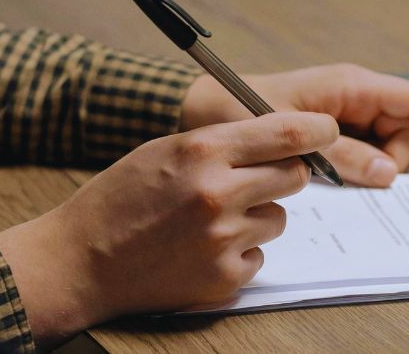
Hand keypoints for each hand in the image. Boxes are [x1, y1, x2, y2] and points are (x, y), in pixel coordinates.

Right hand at [0, 111, 336, 345]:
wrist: (81, 260)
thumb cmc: (121, 198)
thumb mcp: (165, 149)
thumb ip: (223, 142)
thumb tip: (283, 138)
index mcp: (202, 151)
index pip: (286, 133)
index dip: (317, 130)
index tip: (327, 130)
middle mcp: (218, 193)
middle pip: (294, 176)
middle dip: (283, 173)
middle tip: (254, 178)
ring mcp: (222, 240)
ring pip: (277, 217)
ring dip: (256, 215)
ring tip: (210, 219)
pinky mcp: (223, 278)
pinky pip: (259, 256)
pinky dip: (240, 251)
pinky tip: (202, 247)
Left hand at [181, 63, 408, 186]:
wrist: (200, 109)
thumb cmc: (239, 112)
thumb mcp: (292, 140)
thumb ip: (341, 156)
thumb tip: (389, 175)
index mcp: (351, 85)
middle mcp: (354, 95)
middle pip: (407, 130)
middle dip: (395, 160)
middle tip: (357, 179)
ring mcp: (344, 113)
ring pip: (386, 146)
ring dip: (372, 167)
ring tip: (332, 176)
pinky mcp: (332, 131)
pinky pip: (362, 153)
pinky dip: (357, 170)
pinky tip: (331, 178)